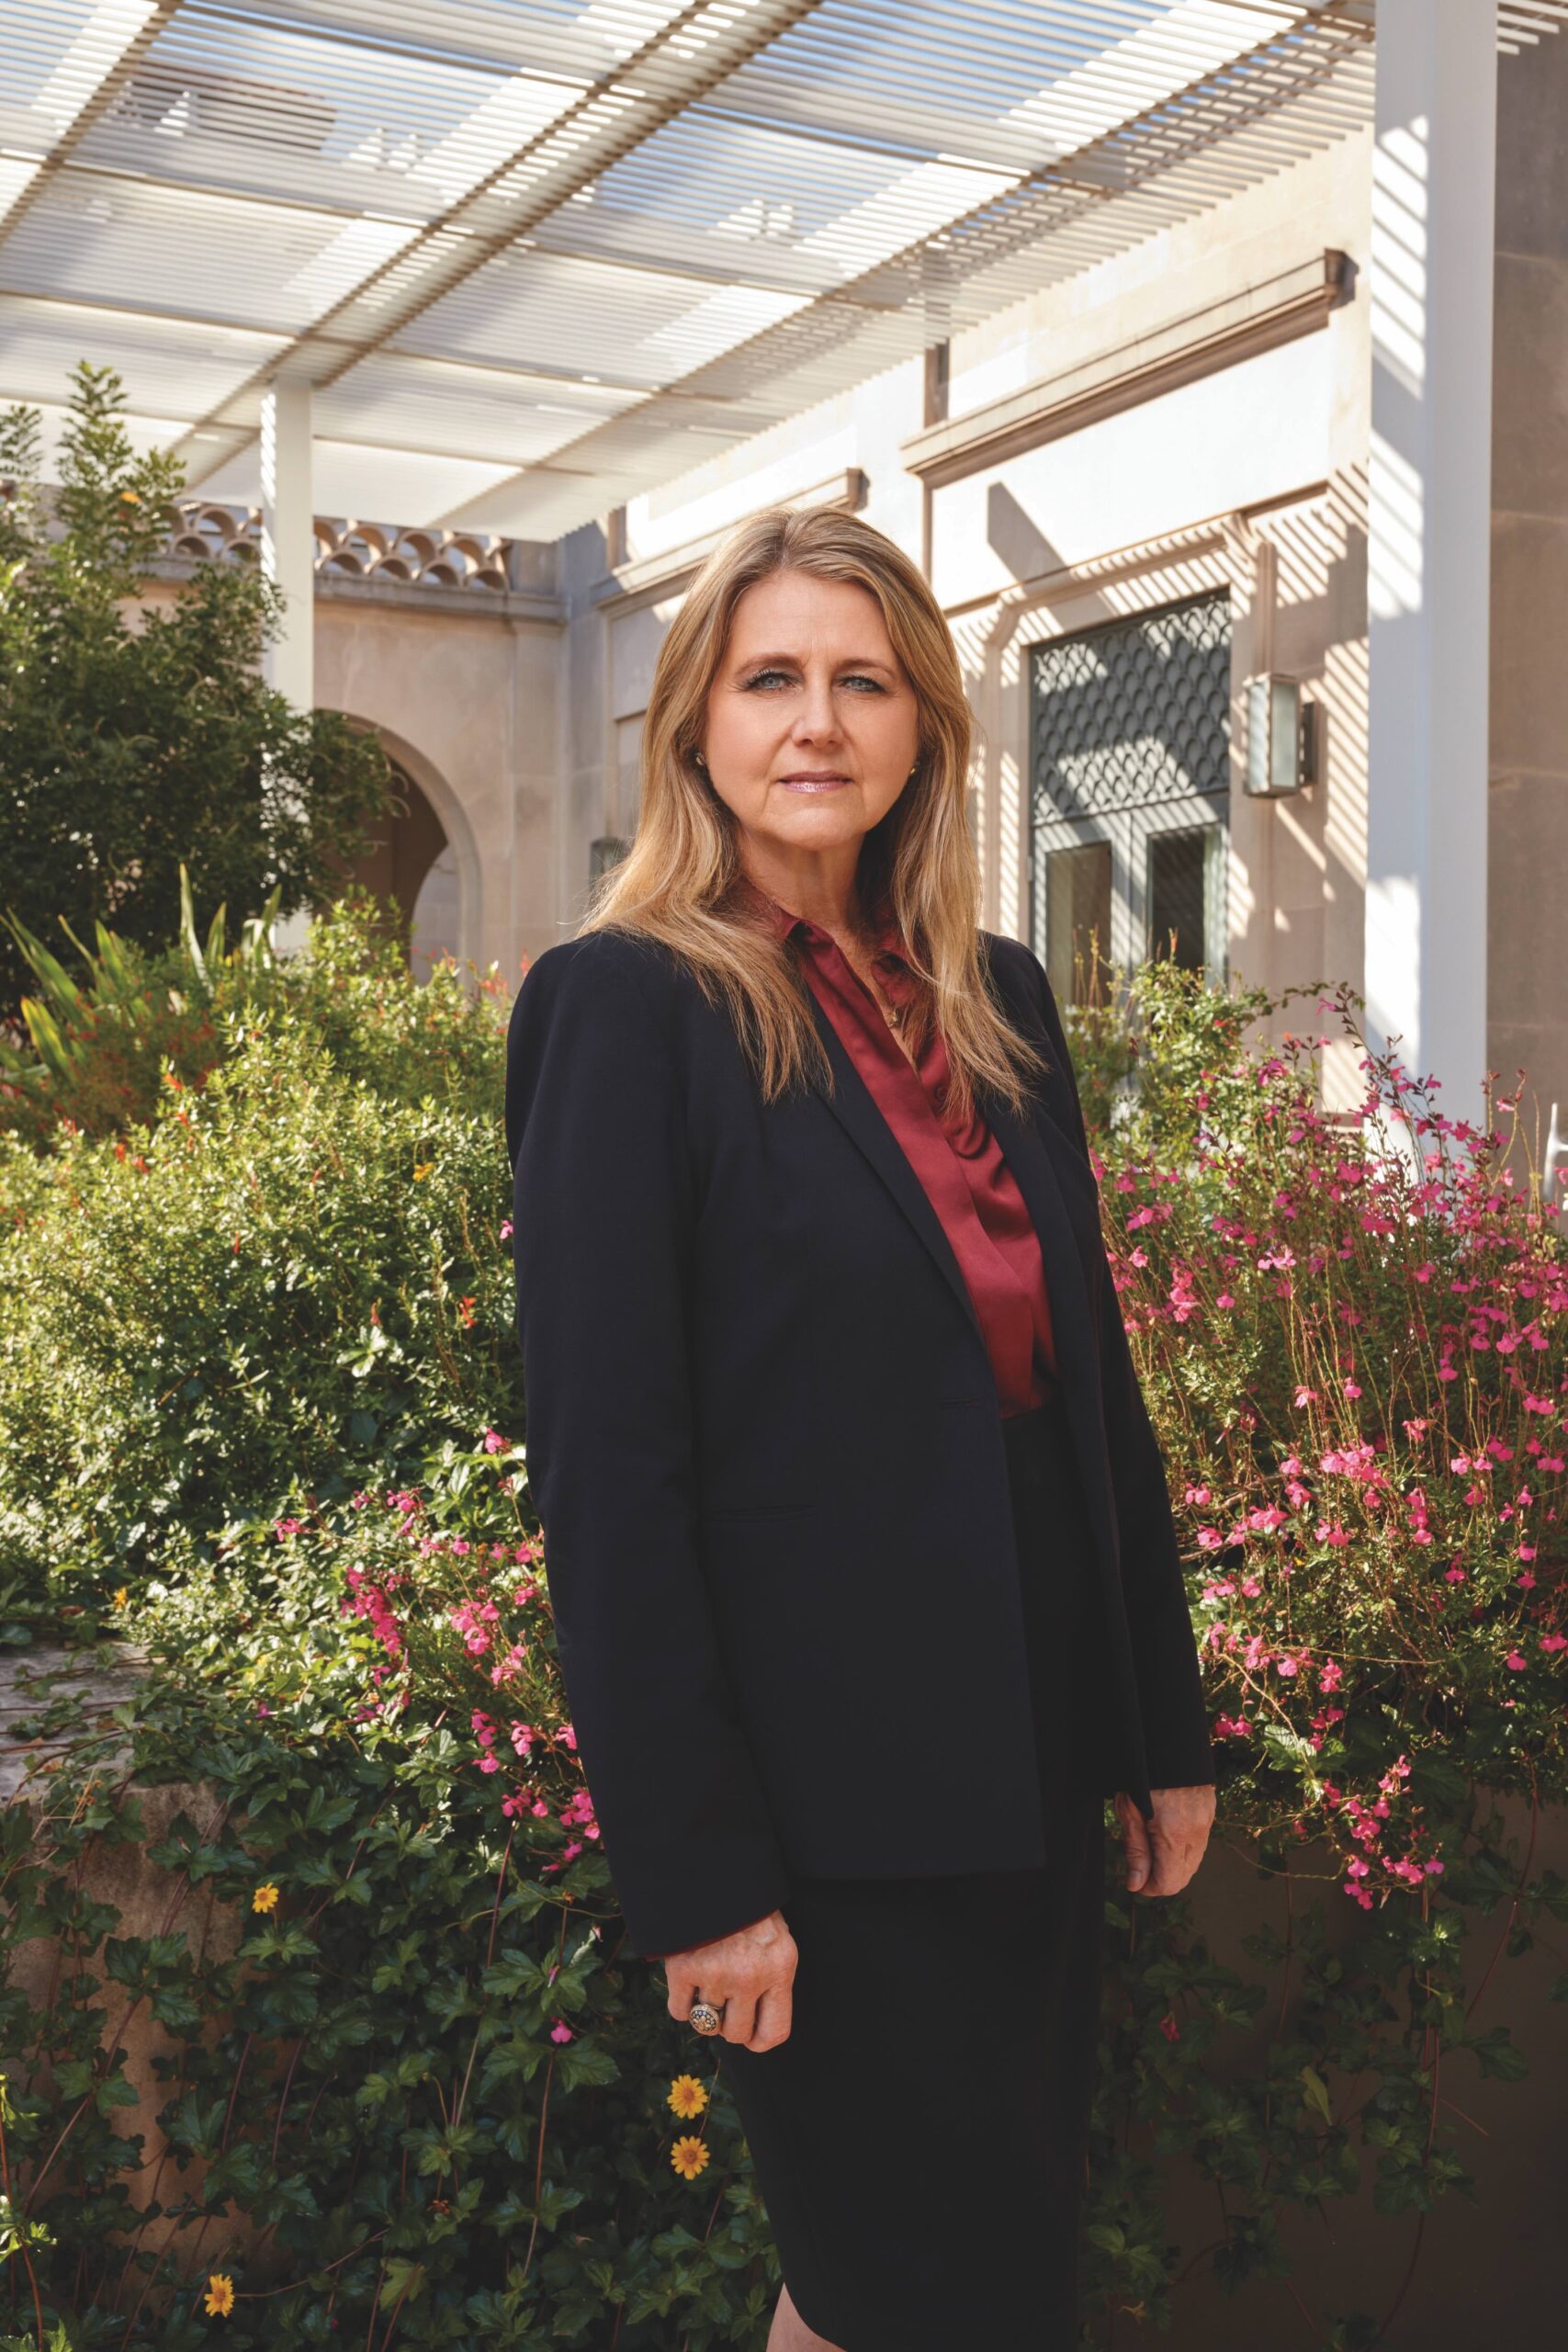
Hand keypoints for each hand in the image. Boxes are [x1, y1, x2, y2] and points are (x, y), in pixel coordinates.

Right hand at [663, 1908, 797, 2051]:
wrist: (717, 1869)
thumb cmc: (749, 1907)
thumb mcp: (777, 1940)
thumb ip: (772, 1979)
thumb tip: (756, 2027)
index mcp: (780, 1968)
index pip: (775, 2032)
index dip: (759, 2041)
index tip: (749, 2035)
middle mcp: (750, 1976)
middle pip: (735, 2033)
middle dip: (728, 2023)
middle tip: (724, 2001)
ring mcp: (716, 1974)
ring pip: (707, 2023)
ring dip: (705, 2008)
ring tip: (707, 1982)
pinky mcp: (684, 1968)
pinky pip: (680, 2012)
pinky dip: (681, 2003)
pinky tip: (687, 1982)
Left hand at [1114, 1783, 1214, 1896]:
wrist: (1167, 1739)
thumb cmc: (1142, 1773)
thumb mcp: (1129, 1811)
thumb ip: (1136, 1850)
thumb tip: (1136, 1886)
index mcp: (1174, 1834)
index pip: (1169, 1883)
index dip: (1149, 1887)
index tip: (1135, 1878)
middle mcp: (1196, 1832)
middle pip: (1183, 1877)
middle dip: (1161, 1878)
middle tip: (1140, 1864)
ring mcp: (1207, 1822)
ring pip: (1194, 1862)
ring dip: (1174, 1863)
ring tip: (1151, 1845)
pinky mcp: (1210, 1811)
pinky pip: (1199, 1843)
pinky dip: (1184, 1847)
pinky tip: (1166, 1831)